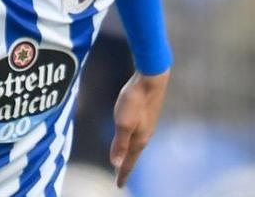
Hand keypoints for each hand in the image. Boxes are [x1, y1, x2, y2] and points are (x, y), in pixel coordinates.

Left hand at [110, 70, 169, 187]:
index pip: (129, 161)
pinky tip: (131, 138)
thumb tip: (115, 164)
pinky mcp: (146, 115)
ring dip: (130, 154)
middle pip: (134, 155)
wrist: (151, 79)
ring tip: (125, 161)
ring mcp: (147, 125)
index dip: (123, 174)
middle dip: (127, 167)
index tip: (118, 186)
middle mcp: (145, 134)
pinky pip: (138, 134)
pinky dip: (132, 142)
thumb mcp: (122, 122)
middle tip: (121, 177)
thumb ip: (119, 143)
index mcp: (139, 139)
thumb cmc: (135, 100)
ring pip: (136, 144)